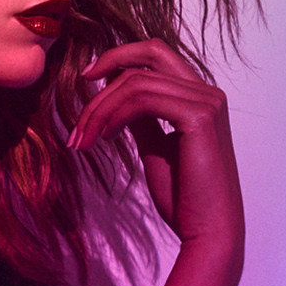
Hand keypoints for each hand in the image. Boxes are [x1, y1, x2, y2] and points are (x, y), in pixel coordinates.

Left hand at [68, 39, 244, 254]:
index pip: (156, 54)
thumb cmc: (183, 196)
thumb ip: (141, 120)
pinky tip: (103, 136)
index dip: (118, 57)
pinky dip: (115, 114)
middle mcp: (207, 92)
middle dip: (105, 78)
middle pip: (146, 58)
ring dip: (100, 109)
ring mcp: (207, 102)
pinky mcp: (200, 117)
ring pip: (136, 82)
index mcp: (200, 97)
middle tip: (78, 111)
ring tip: (83, 139)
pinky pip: (143, 100)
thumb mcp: (155, 148)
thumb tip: (116, 100)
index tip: (87, 77)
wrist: (206, 230)